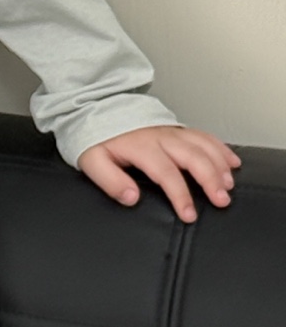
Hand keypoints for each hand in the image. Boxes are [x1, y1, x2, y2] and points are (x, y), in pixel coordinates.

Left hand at [78, 125, 240, 222]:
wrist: (97, 111)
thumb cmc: (97, 140)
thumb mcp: (92, 162)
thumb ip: (111, 181)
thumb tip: (132, 198)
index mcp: (141, 147)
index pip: (166, 173)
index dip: (180, 195)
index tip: (189, 215)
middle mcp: (161, 137)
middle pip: (193, 157)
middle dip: (210, 180)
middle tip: (221, 201)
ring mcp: (172, 131)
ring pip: (204, 146)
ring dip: (220, 165)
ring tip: (228, 186)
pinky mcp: (178, 129)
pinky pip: (205, 136)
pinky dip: (222, 149)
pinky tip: (233, 163)